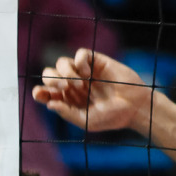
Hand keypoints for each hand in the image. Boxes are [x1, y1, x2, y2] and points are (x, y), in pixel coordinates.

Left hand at [34, 49, 149, 133]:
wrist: (135, 107)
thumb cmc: (112, 117)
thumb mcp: (86, 121)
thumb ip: (68, 113)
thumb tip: (49, 103)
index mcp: (67, 99)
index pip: (45, 91)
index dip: (39, 91)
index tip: (40, 94)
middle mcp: (73, 84)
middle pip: (49, 74)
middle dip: (51, 79)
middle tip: (65, 88)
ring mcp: (85, 72)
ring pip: (62, 62)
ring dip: (65, 72)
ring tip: (79, 83)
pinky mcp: (98, 62)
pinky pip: (81, 54)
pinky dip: (80, 61)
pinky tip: (88, 72)